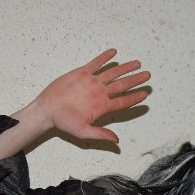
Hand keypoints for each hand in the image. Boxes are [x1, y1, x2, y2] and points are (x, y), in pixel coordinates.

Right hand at [0, 49, 150, 159]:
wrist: (47, 110)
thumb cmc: (63, 122)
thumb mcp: (83, 131)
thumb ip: (101, 134)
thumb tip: (117, 141)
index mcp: (102, 106)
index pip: (122, 101)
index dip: (134, 97)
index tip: (145, 94)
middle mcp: (99, 93)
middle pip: (122, 85)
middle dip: (135, 80)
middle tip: (148, 75)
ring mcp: (91, 82)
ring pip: (112, 73)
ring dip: (125, 68)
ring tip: (137, 63)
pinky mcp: (81, 74)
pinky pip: (95, 64)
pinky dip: (104, 58)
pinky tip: (114, 52)